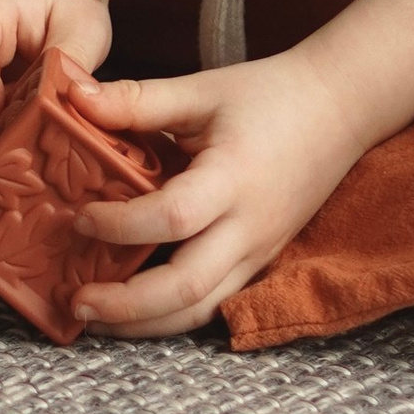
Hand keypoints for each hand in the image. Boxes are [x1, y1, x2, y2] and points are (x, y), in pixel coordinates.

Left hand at [62, 50, 365, 337]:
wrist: (341, 110)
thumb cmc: (269, 96)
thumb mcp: (202, 90)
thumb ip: (138, 100)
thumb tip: (73, 96)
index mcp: (233, 180)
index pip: (173, 218)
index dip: (121, 225)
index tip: (79, 219)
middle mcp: (249, 228)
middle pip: (188, 288)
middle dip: (127, 306)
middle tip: (75, 301)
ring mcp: (259, 252)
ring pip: (201, 310)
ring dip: (145, 323)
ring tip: (94, 317)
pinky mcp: (260, 262)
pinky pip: (215, 303)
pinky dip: (172, 314)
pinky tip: (133, 309)